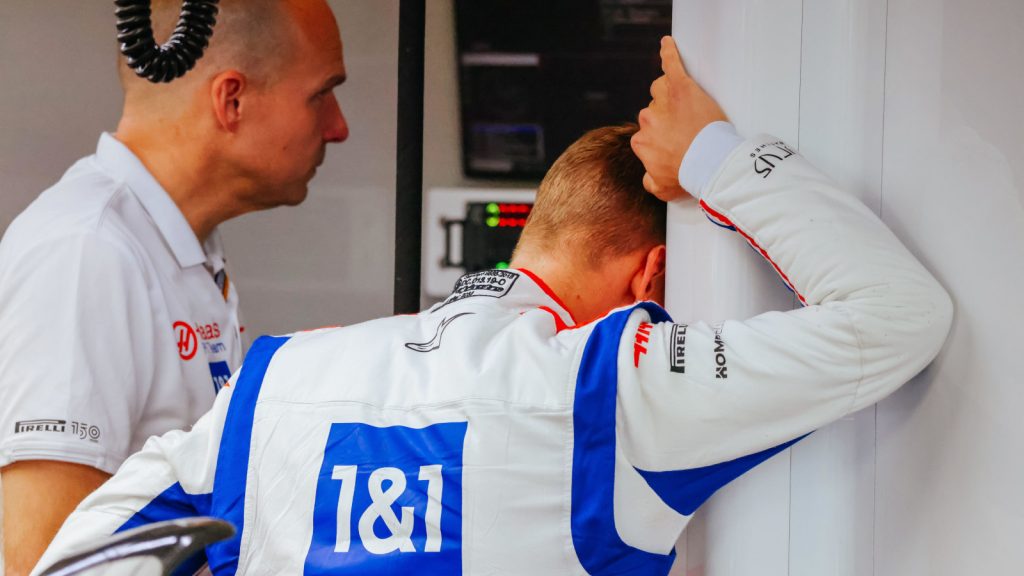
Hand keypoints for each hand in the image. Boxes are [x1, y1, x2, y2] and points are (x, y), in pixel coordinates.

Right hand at [631, 37, 726, 200]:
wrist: (710, 162)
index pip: (647, 134)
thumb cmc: (689, 176)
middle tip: (689, 130)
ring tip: (687, 107)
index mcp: (642, 142)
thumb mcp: (662, 189)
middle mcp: (647, 121)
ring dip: (671, 97)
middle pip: (654, 112)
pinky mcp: (681, 87)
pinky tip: (667, 44)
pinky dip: (669, 53)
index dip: (663, 139)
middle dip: (668, 119)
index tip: (678, 144)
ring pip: (661, 92)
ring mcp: (663, 102)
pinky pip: (672, 65)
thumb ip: (650, 181)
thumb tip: (648, 175)